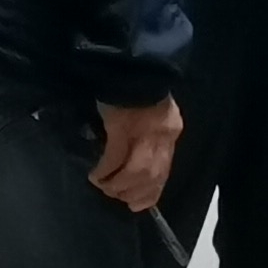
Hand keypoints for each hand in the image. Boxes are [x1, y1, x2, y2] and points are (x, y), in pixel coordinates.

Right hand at [93, 94, 184, 211]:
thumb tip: (134, 151)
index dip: (153, 190)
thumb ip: (149, 130)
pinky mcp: (122, 126)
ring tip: (105, 188)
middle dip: (136, 192)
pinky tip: (96, 175)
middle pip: (153, 174)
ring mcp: (143, 131)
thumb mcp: (152, 110)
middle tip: (118, 199)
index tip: (140, 204)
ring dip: (120, 184)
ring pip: (137, 171)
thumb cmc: (138, 85)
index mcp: (170, 130)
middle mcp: (162, 135)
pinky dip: (107, 170)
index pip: (165, 168)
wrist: (130, 63)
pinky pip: (115, 156)